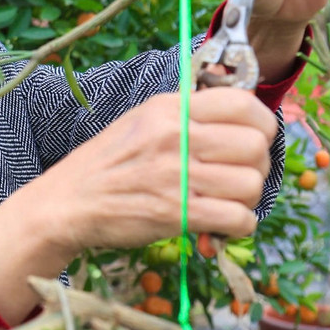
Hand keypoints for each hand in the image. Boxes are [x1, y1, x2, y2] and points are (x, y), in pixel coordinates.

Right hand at [0, 88, 276, 322]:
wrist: (67, 203)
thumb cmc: (108, 164)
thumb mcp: (142, 121)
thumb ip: (186, 115)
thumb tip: (239, 116)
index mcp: (169, 108)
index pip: (243, 103)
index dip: (262, 123)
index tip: (256, 139)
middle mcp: (175, 135)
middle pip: (254, 145)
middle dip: (259, 165)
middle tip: (241, 176)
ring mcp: (175, 175)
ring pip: (251, 184)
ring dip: (249, 199)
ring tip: (230, 202)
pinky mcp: (176, 213)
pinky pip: (238, 218)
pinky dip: (240, 225)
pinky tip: (223, 224)